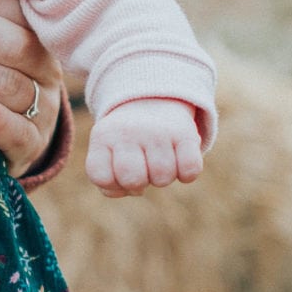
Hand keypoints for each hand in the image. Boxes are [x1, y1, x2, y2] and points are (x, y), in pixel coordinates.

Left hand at [85, 98, 203, 196]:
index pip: (101, 177)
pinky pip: (190, 171)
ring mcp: (157, 131)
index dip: (112, 184)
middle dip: (138, 184)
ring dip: (162, 178)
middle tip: (142, 169)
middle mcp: (128, 131)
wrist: (153, 101)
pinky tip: (179, 160)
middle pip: (132, 179)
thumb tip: (134, 190)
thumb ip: (109, 182)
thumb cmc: (126, 142)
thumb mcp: (107, 154)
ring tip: (158, 161)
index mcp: (103, 137)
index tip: (118, 171)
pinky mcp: (185, 133)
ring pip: (163, 178)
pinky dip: (186, 174)